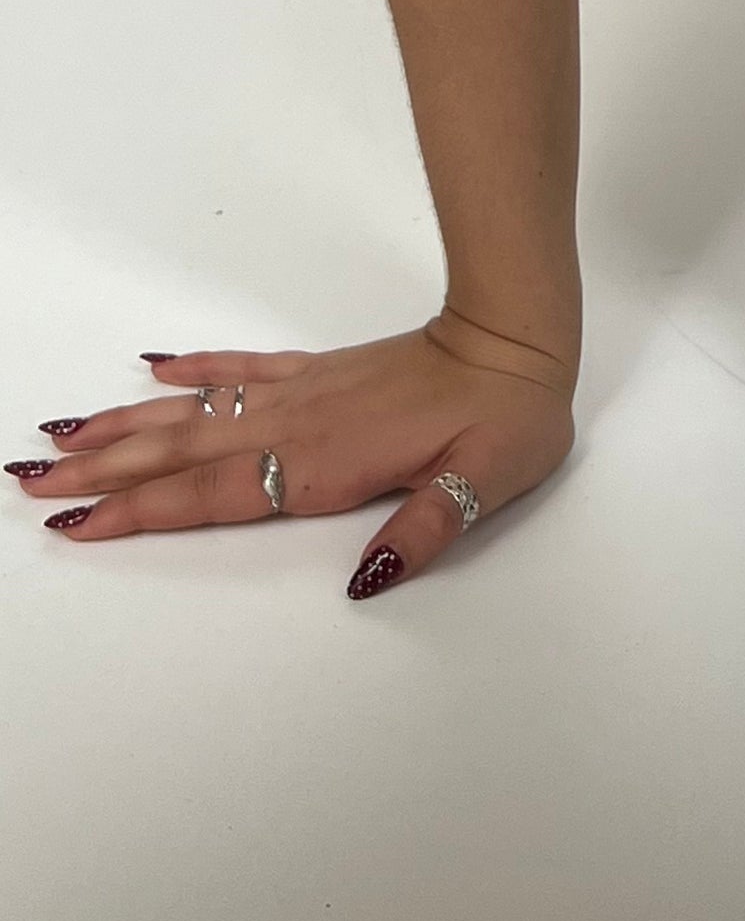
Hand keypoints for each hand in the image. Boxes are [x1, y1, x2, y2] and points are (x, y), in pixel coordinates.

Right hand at [9, 317, 575, 598]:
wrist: (520, 338)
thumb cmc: (507, 418)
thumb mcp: (482, 485)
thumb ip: (422, 532)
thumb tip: (366, 582)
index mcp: (328, 462)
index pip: (216, 494)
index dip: (144, 509)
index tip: (80, 521)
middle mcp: (300, 424)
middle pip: (183, 452)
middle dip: (105, 470)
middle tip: (29, 479)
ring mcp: (304, 392)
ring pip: (197, 410)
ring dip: (128, 423)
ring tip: (62, 432)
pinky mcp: (320, 371)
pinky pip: (243, 366)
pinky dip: (195, 366)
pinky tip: (152, 366)